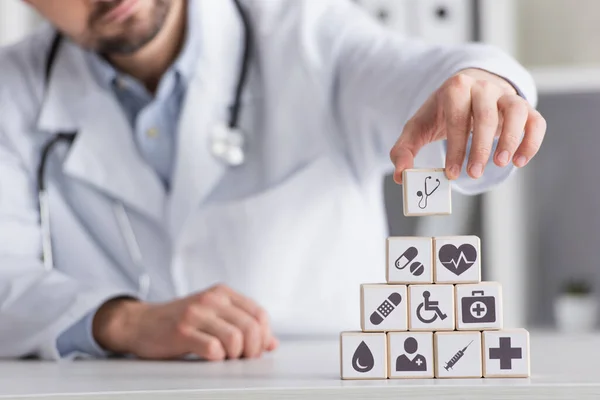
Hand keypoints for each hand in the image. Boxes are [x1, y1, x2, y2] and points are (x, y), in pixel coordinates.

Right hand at [92, 284, 278, 360]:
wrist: (139, 323)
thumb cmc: (179, 321)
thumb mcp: (214, 315)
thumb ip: (242, 325)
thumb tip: (272, 343)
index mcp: (222, 293)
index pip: (259, 314)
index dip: (263, 336)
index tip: (256, 350)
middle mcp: (211, 299)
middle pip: (251, 327)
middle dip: (252, 350)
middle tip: (241, 358)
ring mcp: (196, 314)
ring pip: (235, 338)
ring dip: (235, 355)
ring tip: (225, 358)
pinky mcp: (181, 331)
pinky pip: (212, 349)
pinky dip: (217, 358)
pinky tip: (209, 357)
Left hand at [389, 68, 546, 182]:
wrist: (466, 91)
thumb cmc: (440, 114)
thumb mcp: (418, 128)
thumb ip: (404, 150)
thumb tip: (401, 175)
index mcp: (455, 88)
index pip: (457, 117)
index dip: (456, 147)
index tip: (451, 173)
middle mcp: (483, 87)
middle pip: (485, 115)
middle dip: (479, 147)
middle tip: (473, 173)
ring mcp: (505, 95)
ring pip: (516, 111)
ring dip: (511, 139)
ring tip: (501, 164)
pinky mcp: (523, 107)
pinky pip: (535, 120)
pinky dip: (531, 140)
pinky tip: (520, 161)